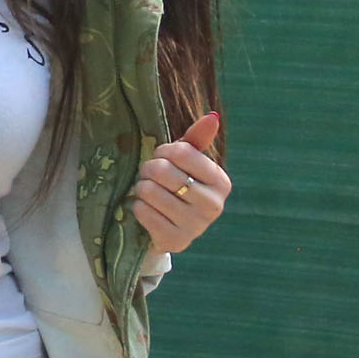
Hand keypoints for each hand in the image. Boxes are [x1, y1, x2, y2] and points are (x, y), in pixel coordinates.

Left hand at [131, 112, 229, 255]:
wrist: (167, 229)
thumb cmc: (176, 187)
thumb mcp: (186, 163)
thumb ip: (196, 140)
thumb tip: (212, 116)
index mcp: (221, 182)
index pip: (182, 152)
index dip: (163, 152)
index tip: (162, 157)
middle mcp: (214, 205)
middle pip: (163, 171)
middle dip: (148, 170)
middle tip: (150, 176)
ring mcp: (196, 226)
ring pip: (149, 191)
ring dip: (141, 189)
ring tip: (148, 193)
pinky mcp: (175, 241)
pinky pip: (143, 211)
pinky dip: (137, 207)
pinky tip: (146, 210)